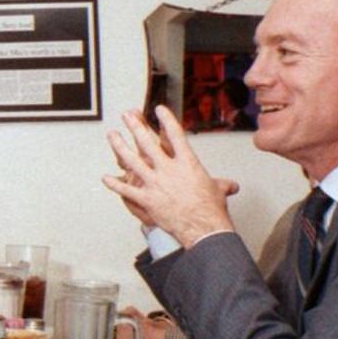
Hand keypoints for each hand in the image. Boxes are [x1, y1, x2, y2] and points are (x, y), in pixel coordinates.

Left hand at [102, 106, 238, 248]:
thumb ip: (222, 185)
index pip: (175, 134)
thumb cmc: (211, 210)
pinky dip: (115, 184)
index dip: (166, 119)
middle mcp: (169, 169)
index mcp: (187, 163)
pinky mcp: (147, 199)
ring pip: (133, 161)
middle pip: (148, 142)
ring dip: (120, 147)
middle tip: (127, 116)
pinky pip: (127, 190)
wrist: (204, 228)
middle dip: (135, 127)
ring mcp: (156, 183)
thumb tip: (231, 185)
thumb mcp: (219, 191)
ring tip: (112, 136)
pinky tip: (106, 178)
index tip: (159, 109)